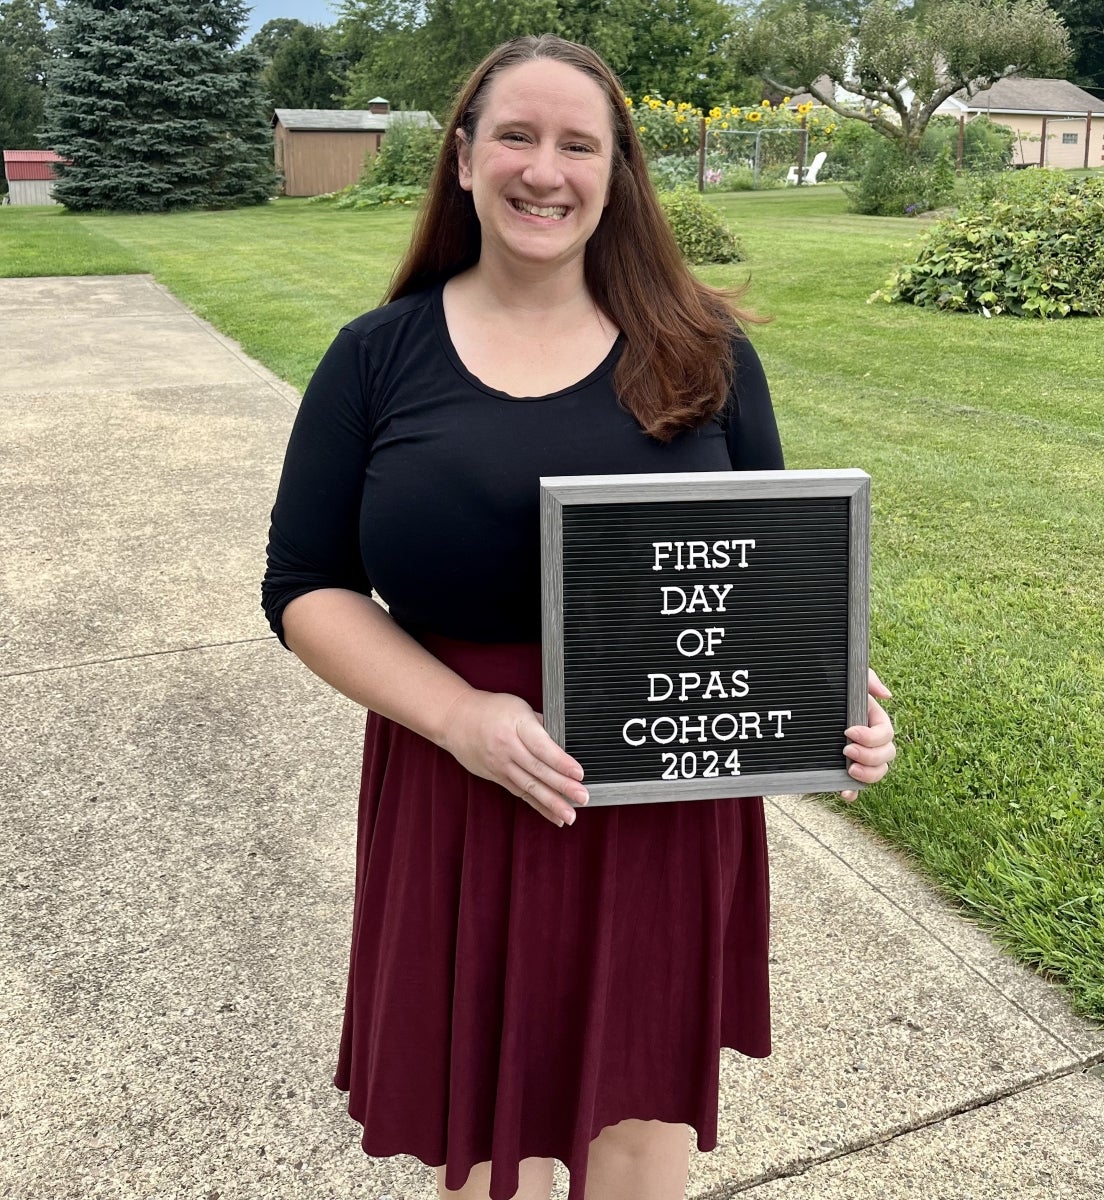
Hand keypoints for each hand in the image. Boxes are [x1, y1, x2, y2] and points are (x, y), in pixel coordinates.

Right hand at [440, 688, 588, 826]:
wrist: (455, 719)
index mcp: (516, 725)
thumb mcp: (519, 707)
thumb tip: (565, 741)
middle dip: (562, 786)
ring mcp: (500, 765)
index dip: (562, 761)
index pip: (542, 747)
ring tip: (570, 815)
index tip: (579, 773)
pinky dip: (538, 806)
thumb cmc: (490, 709)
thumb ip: (542, 724)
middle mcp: (508, 747)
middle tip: (582, 797)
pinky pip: (520, 793)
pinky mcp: (496, 777)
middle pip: (538, 770)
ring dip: (552, 803)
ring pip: (529, 786)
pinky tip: (554, 816)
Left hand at [840, 669, 895, 801]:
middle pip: (886, 756)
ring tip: (849, 770)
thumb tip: (886, 695)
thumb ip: (867, 679)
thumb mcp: (845, 676)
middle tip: (847, 750)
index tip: (849, 731)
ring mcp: (858, 755)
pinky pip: (856, 786)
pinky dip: (854, 792)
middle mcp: (869, 740)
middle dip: (870, 757)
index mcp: (872, 720)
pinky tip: (845, 794)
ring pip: (877, 772)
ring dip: (868, 775)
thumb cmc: (829, 684)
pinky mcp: (844, 768)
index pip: (886, 734)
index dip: (872, 737)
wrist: (802, 696)